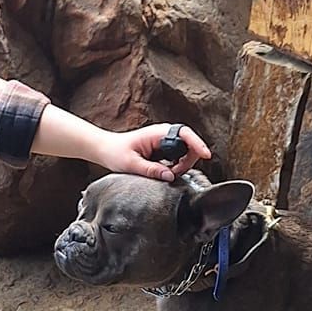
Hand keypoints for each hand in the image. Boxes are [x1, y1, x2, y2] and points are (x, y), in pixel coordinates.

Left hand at [96, 122, 211, 182]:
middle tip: (174, 174)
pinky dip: (177, 166)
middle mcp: (163, 134)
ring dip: (182, 164)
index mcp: (157, 133)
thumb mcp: (131, 164)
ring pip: (185, 151)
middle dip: (188, 160)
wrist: (106, 149)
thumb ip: (151, 170)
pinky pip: (178, 156)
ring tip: (168, 174)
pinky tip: (167, 172)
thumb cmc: (115, 152)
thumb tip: (171, 176)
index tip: (205, 155)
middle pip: (189, 144)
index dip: (197, 144)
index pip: (184, 133)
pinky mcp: (163, 149)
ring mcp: (164, 141)